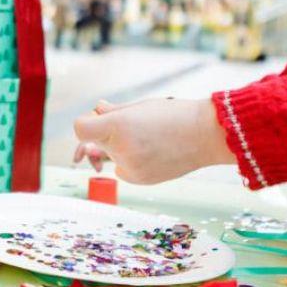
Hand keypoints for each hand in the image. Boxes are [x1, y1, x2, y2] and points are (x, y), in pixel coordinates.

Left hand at [73, 97, 233, 183]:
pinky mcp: (139, 180)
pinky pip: (122, 169)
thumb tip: (96, 110)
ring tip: (149, 138)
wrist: (206, 135)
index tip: (98, 117)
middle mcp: (121, 149)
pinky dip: (130, 161)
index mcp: (118, 126)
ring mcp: (130, 168)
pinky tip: (153, 153)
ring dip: (120, 147)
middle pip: (95, 142)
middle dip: (106, 133)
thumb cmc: (173, 114)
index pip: (80, 129)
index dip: (87, 121)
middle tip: (133, 124)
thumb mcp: (139, 106)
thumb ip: (112, 111)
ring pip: (110, 156)